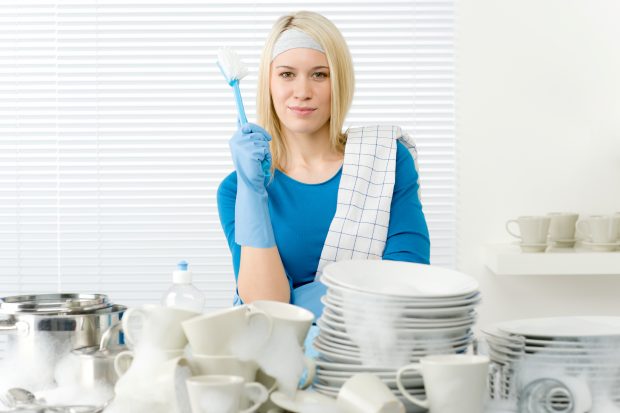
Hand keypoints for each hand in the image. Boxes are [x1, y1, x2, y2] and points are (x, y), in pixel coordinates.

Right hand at [230, 122, 275, 247]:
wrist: (251, 185)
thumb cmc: (251, 170)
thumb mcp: (248, 152)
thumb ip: (246, 138)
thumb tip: (239, 120)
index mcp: (234, 140)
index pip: (244, 124)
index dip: (251, 123)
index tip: (243, 109)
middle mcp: (236, 141)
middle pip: (256, 129)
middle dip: (263, 139)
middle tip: (262, 153)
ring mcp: (243, 146)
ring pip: (262, 140)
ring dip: (265, 152)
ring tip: (258, 162)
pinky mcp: (251, 152)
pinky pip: (265, 149)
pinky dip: (266, 158)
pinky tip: (259, 166)